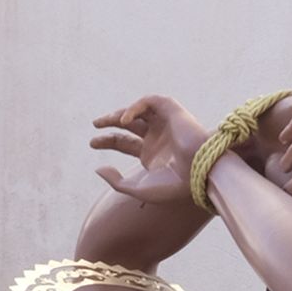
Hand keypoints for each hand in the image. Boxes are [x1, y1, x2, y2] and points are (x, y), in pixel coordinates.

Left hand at [89, 94, 207, 205]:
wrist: (199, 174)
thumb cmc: (172, 186)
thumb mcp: (137, 189)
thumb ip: (116, 182)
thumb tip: (98, 169)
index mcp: (150, 155)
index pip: (124, 142)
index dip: (107, 140)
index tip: (92, 143)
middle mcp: (156, 137)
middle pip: (128, 125)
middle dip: (110, 122)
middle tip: (96, 124)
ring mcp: (164, 123)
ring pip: (138, 111)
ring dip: (120, 113)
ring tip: (105, 121)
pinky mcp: (172, 111)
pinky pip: (150, 102)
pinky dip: (136, 108)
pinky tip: (125, 120)